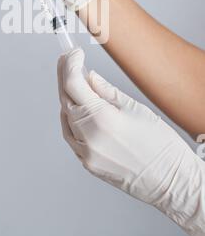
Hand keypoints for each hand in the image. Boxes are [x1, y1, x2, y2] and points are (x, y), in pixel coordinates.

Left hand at [58, 48, 204, 235]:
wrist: (171, 182)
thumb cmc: (161, 146)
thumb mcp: (136, 109)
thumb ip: (107, 92)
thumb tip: (90, 77)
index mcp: (102, 118)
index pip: (74, 83)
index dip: (71, 64)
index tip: (75, 53)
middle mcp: (89, 136)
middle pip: (66, 98)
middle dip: (65, 75)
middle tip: (68, 60)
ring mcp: (86, 153)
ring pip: (66, 117)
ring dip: (67, 96)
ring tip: (74, 80)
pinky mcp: (88, 163)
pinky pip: (71, 136)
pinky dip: (70, 118)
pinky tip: (76, 108)